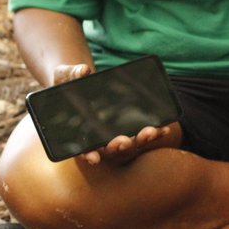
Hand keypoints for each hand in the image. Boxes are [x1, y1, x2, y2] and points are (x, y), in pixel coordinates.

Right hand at [50, 63, 180, 166]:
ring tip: (150, 132)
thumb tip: (83, 71)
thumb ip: (70, 75)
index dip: (87, 154)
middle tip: (123, 142)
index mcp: (78, 133)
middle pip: (110, 149)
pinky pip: (142, 132)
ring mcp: (115, 134)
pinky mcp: (129, 127)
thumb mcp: (64, 76)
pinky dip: (154, 133)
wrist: (80, 80)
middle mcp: (98, 138)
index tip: (94, 158)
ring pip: (130, 143)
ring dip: (140, 140)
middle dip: (118, 147)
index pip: (81, 149)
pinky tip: (164, 128)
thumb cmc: (67, 82)